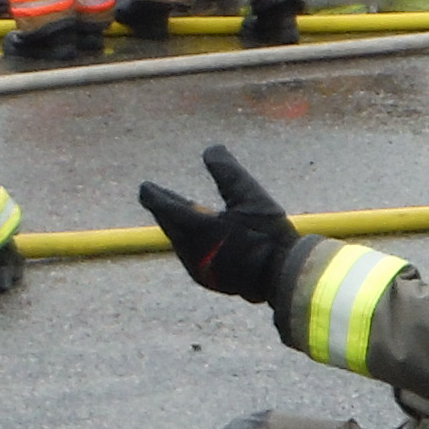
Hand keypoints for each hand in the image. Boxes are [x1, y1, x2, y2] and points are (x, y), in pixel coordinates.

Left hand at [137, 141, 297, 301]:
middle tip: (157, 195)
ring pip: (178, 241)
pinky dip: (189, 240)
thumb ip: (227, 171)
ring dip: (176, 225)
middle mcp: (190, 250)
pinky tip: (197, 236)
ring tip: (178, 212)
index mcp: (196, 229)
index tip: (145, 187)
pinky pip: (189, 254)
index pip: (163, 207)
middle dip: (164, 208)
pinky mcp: (207, 279)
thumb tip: (211, 150)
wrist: (282, 277)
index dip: (152, 195)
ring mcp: (197, 268)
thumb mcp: (250, 195)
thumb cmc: (268, 235)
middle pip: (169, 224)